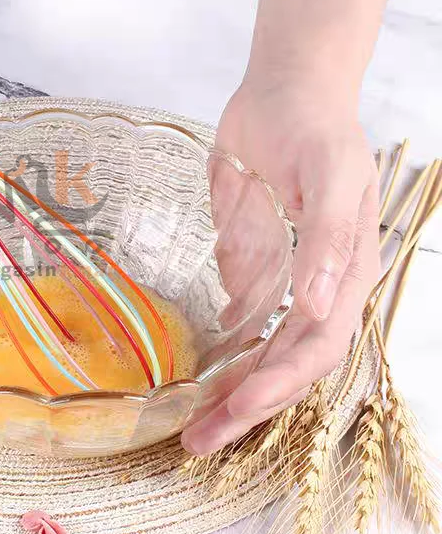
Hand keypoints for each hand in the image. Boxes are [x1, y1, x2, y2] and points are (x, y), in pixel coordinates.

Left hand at [181, 78, 379, 454]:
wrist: (287, 92)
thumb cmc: (316, 130)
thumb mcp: (329, 178)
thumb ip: (325, 241)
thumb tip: (316, 306)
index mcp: (343, 275)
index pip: (313, 348)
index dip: (278, 383)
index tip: (235, 405)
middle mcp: (315, 287)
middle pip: (285, 364)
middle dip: (246, 406)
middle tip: (197, 442)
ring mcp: (283, 278)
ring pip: (259, 351)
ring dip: (229, 389)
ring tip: (190, 425)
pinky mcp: (253, 263)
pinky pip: (238, 319)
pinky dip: (220, 352)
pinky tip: (195, 372)